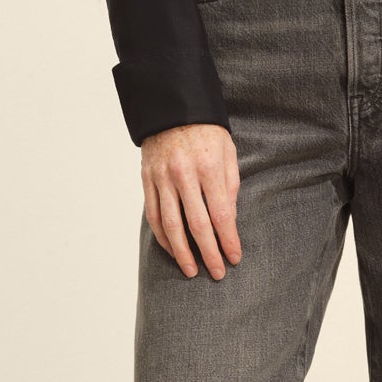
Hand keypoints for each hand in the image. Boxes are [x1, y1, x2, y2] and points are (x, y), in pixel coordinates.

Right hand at [142, 123, 241, 279]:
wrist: (172, 108)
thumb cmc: (206, 131)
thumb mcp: (228, 152)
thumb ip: (230, 186)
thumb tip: (229, 220)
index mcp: (209, 167)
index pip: (221, 214)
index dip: (228, 240)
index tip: (234, 258)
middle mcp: (184, 175)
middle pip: (197, 225)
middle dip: (209, 253)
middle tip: (217, 273)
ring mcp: (162, 178)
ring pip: (171, 225)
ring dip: (182, 252)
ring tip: (190, 270)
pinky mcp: (147, 180)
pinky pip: (154, 215)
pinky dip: (162, 236)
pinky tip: (172, 249)